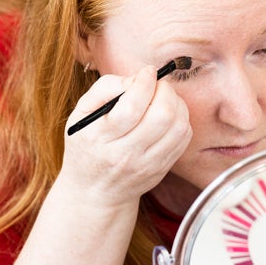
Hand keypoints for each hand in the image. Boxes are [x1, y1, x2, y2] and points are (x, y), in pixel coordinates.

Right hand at [61, 64, 191, 206]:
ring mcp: (147, 164)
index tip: (147, 72)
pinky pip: (183, 138)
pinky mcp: (162, 169)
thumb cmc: (87, 145)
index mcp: (100, 138)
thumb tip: (137, 78)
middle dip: (165, 90)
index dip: (144, 83)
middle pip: (161, 117)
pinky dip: (182, 119)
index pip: (131, 108)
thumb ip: (104, 89)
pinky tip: (170, 114)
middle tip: (157, 85)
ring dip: (177, 103)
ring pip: (178, 127)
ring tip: (164, 97)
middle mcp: (125, 154)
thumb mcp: (81, 114)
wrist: (95, 192)